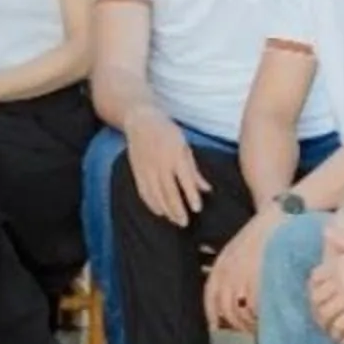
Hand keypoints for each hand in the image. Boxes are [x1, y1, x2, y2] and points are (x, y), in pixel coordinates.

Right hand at [124, 108, 207, 225]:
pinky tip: (159, 212)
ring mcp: (147, 168)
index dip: (191, 196)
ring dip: (166, 210)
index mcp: (175, 155)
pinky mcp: (137, 171)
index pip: (185, 180)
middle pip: (169, 192)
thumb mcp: (185, 146)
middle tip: (185, 223)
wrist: (141, 121)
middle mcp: (160, 163)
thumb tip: (206, 189)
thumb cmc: (167, 132)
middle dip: (178, 209)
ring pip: (156, 195)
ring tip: (175, 220)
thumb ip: (194, 170)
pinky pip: (144, 192)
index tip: (197, 209)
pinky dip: (151, 204)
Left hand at [203, 209, 281, 333]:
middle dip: (233, 324)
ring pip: (240, 311)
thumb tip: (223, 285)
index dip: (211, 314)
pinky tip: (266, 317)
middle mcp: (229, 272)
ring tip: (257, 326)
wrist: (280, 218)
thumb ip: (228, 267)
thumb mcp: (236, 247)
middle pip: (225, 308)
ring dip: (247, 323)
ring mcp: (245, 276)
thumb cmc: (260, 233)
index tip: (215, 326)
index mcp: (222, 264)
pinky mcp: (261, 279)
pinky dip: (259, 316)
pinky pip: (255, 306)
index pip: (210, 295)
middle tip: (243, 331)